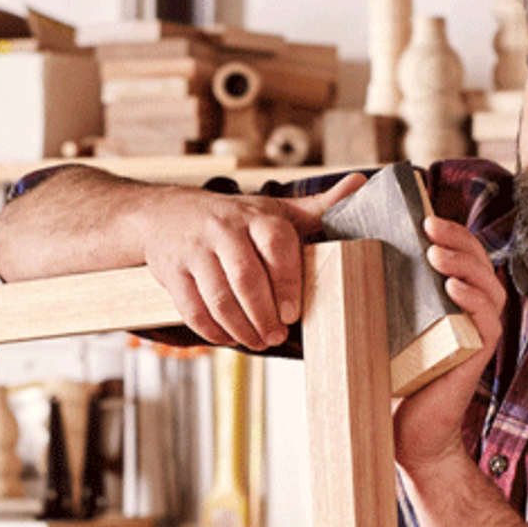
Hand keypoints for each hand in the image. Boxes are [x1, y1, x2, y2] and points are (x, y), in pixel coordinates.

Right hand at [141, 172, 366, 349]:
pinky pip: (192, 309)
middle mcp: (223, 230)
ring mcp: (194, 252)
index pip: (275, 245)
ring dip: (241, 328)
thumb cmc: (232, 217)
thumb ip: (318, 207)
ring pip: (218, 298)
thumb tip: (361, 185)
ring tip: (257, 341)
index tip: (292, 313)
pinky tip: (229, 337)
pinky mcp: (171, 273)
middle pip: (245, 278)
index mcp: (255, 216)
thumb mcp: (273, 210)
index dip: (286, 282)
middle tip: (276, 336)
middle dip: (264, 315)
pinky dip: (212, 331)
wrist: (166, 213)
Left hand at [392, 214, 505, 473]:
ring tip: (437, 253)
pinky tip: (452, 288)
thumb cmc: (391, 379)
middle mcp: (469, 312)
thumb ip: (373, 296)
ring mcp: (476, 333)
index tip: (422, 214)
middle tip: (429, 224)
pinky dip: (473, 301)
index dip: (450, 231)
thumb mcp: (380, 327)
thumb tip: (334, 260)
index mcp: (449, 300)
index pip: (460, 255)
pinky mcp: (477, 356)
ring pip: (488, 286)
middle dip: (457, 238)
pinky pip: (488, 322)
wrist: (403, 433)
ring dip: (464, 264)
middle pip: (479, 262)